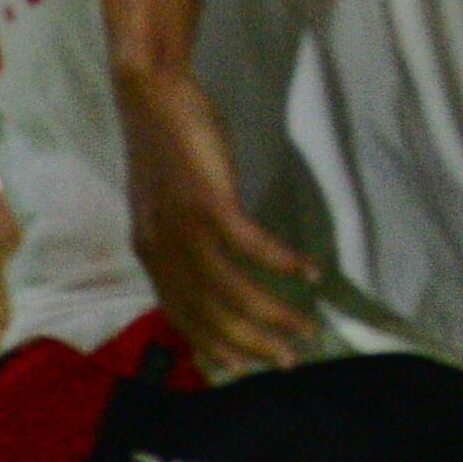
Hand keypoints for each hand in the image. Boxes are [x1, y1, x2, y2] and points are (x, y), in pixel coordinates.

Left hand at [124, 76, 318, 379]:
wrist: (151, 95)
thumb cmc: (166, 144)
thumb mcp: (163, 203)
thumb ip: (178, 240)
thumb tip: (208, 270)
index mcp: (150, 253)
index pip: (183, 315)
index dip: (216, 345)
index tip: (248, 366)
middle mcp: (164, 250)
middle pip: (211, 313)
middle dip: (254, 344)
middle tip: (291, 360)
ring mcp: (185, 228)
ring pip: (233, 291)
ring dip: (275, 314)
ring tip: (308, 326)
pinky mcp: (209, 202)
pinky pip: (252, 247)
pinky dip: (284, 264)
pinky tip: (311, 273)